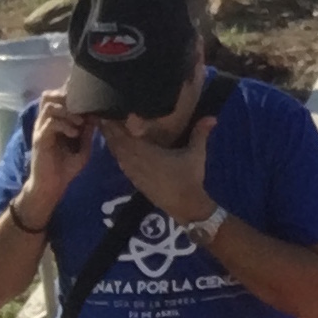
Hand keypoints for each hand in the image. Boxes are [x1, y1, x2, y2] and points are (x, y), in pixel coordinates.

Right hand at [25, 92, 93, 213]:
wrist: (52, 186)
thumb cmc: (66, 168)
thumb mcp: (83, 148)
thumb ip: (88, 132)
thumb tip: (96, 116)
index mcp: (54, 122)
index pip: (56, 98)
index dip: (68, 93)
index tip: (86, 98)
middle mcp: (44, 123)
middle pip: (48, 96)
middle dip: (65, 97)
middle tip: (81, 108)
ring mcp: (41, 130)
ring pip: (49, 106)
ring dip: (67, 111)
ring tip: (79, 122)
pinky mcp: (40, 139)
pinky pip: (50, 123)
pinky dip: (64, 125)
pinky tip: (74, 133)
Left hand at [97, 114, 215, 222]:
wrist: (186, 206)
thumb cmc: (189, 178)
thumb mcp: (196, 154)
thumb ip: (200, 133)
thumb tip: (212, 117)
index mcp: (146, 153)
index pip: (123, 136)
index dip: (114, 124)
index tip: (110, 111)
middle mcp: (135, 162)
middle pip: (115, 143)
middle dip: (109, 130)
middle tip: (105, 114)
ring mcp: (133, 173)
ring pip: (116, 154)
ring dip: (111, 141)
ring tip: (108, 127)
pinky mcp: (134, 180)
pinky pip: (120, 163)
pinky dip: (117, 153)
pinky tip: (118, 147)